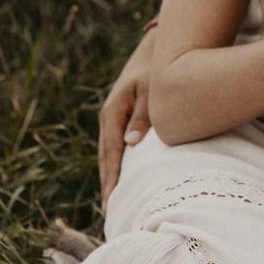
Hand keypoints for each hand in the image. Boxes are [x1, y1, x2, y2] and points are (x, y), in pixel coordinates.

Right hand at [98, 30, 153, 208]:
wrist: (155, 50)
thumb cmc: (157, 70)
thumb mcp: (150, 91)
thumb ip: (142, 116)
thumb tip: (130, 144)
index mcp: (113, 113)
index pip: (110, 154)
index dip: (111, 179)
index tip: (111, 202)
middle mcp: (109, 118)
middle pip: (106, 158)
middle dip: (108, 184)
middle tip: (111, 212)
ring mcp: (114, 119)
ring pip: (110, 154)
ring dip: (112, 176)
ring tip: (116, 203)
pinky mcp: (122, 119)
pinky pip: (117, 147)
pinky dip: (118, 164)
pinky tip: (124, 178)